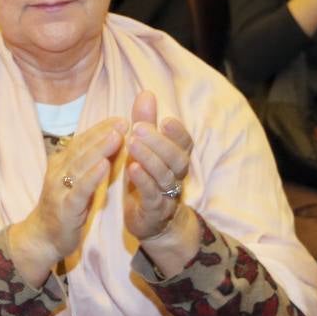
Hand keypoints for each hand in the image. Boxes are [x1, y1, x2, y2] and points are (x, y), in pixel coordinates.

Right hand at [9, 117, 126, 284]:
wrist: (43, 237)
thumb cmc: (65, 208)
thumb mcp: (77, 183)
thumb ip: (90, 165)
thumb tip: (111, 144)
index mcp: (61, 164)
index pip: (82, 141)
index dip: (100, 129)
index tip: (120, 118)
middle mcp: (57, 172)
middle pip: (81, 149)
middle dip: (102, 134)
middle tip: (122, 121)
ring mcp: (59, 189)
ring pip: (80, 165)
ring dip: (99, 149)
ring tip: (116, 136)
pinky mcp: (65, 207)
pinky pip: (80, 189)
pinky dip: (92, 176)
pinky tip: (104, 166)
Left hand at [122, 91, 191, 240]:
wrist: (152, 223)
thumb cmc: (146, 179)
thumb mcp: (144, 149)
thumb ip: (145, 123)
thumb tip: (146, 93)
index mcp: (175, 160)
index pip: (184, 144)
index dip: (177, 133)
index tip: (166, 119)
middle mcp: (176, 176)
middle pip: (176, 158)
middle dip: (159, 142)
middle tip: (139, 128)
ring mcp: (167, 195)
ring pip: (164, 176)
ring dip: (149, 158)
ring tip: (132, 143)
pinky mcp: (153, 210)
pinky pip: (152, 195)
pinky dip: (144, 181)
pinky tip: (133, 169)